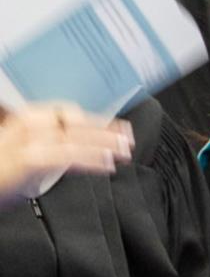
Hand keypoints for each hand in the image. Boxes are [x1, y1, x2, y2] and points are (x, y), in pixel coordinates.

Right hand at [0, 104, 133, 206]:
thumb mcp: (16, 153)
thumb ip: (41, 146)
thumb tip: (66, 147)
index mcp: (24, 121)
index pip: (64, 113)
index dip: (91, 119)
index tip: (111, 126)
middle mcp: (27, 126)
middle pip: (73, 121)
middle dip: (103, 128)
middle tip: (127, 136)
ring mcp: (26, 142)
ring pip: (75, 136)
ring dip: (104, 142)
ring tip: (124, 150)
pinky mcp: (28, 160)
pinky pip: (67, 156)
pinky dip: (90, 158)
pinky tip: (106, 164)